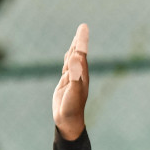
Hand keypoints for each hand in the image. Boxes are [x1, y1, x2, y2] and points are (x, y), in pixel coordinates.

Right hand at [52, 24, 88, 140]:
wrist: (68, 122)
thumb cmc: (72, 109)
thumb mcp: (73, 92)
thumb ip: (75, 76)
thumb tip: (76, 59)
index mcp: (81, 75)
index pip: (81, 53)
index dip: (82, 40)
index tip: (83, 27)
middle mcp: (78, 75)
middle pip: (79, 54)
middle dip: (80, 40)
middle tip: (83, 27)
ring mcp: (72, 79)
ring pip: (73, 60)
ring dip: (75, 48)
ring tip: (78, 38)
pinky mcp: (65, 84)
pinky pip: (67, 67)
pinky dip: (68, 59)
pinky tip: (69, 57)